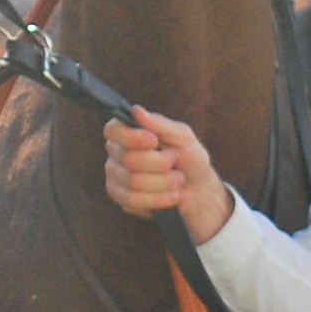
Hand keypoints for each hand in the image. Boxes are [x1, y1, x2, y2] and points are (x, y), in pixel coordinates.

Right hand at [102, 107, 233, 241]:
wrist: (198, 190)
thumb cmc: (189, 158)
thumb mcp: (182, 136)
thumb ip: (160, 124)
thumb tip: (136, 110)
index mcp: (128, 132)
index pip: (112, 130)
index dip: (132, 138)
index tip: (154, 141)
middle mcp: (116, 153)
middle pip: (128, 159)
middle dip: (160, 164)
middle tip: (175, 162)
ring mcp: (116, 177)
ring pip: (133, 182)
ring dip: (163, 183)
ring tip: (177, 180)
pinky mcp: (122, 199)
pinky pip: (133, 201)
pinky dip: (159, 199)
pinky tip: (171, 196)